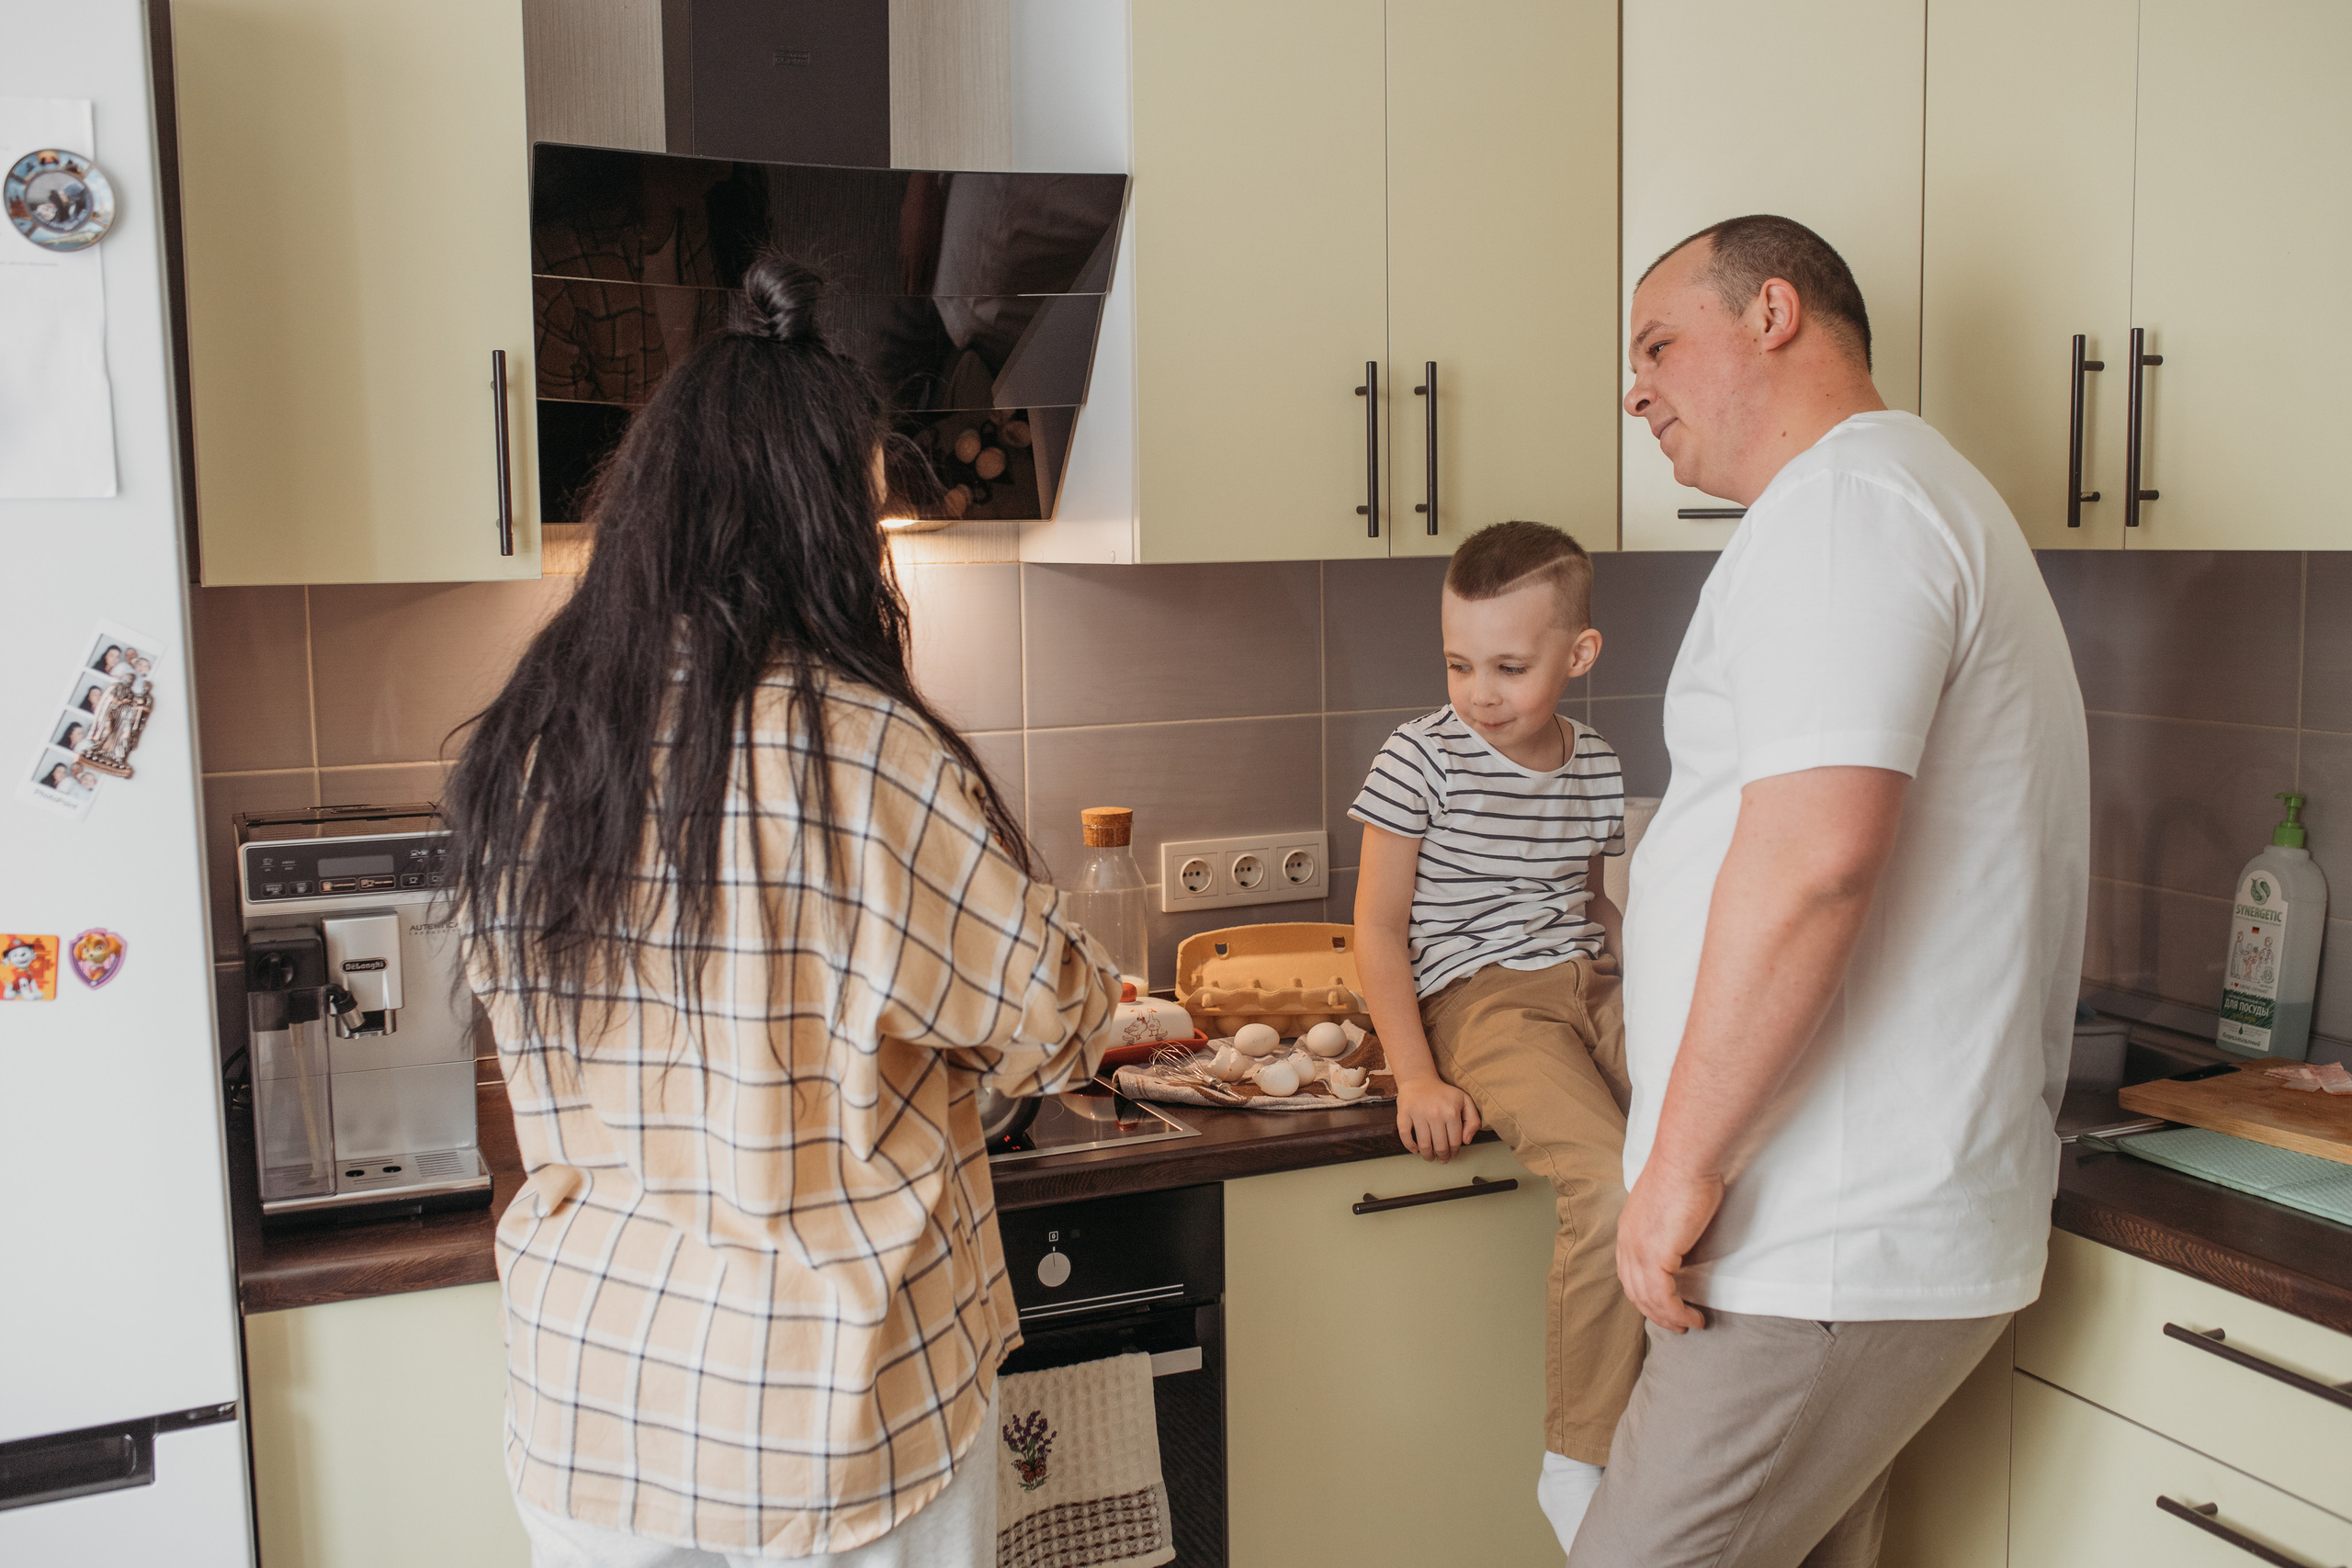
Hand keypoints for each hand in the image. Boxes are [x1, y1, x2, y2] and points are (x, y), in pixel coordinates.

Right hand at [1396, 1076, 1479, 1162]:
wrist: (1419, 1079)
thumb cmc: (1443, 1093)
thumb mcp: (1465, 1101)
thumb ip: (1473, 1120)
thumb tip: (1467, 1141)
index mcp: (1451, 1112)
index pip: (1455, 1141)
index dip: (1454, 1152)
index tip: (1453, 1155)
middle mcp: (1435, 1114)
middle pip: (1440, 1146)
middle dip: (1442, 1157)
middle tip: (1442, 1159)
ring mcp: (1418, 1114)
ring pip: (1424, 1145)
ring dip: (1428, 1156)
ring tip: (1430, 1157)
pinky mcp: (1404, 1114)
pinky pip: (1405, 1135)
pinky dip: (1410, 1146)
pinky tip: (1415, 1149)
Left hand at [1615, 1162, 1724, 1332]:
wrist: (1685, 1160)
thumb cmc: (1684, 1173)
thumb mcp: (1668, 1205)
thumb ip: (1668, 1225)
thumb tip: (1682, 1238)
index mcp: (1628, 1230)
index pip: (1629, 1272)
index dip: (1644, 1294)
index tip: (1662, 1306)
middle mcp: (1627, 1242)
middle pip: (1635, 1290)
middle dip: (1655, 1312)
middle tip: (1677, 1324)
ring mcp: (1638, 1251)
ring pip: (1648, 1299)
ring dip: (1669, 1317)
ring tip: (1688, 1325)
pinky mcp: (1656, 1256)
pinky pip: (1663, 1297)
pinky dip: (1677, 1312)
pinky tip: (1693, 1317)